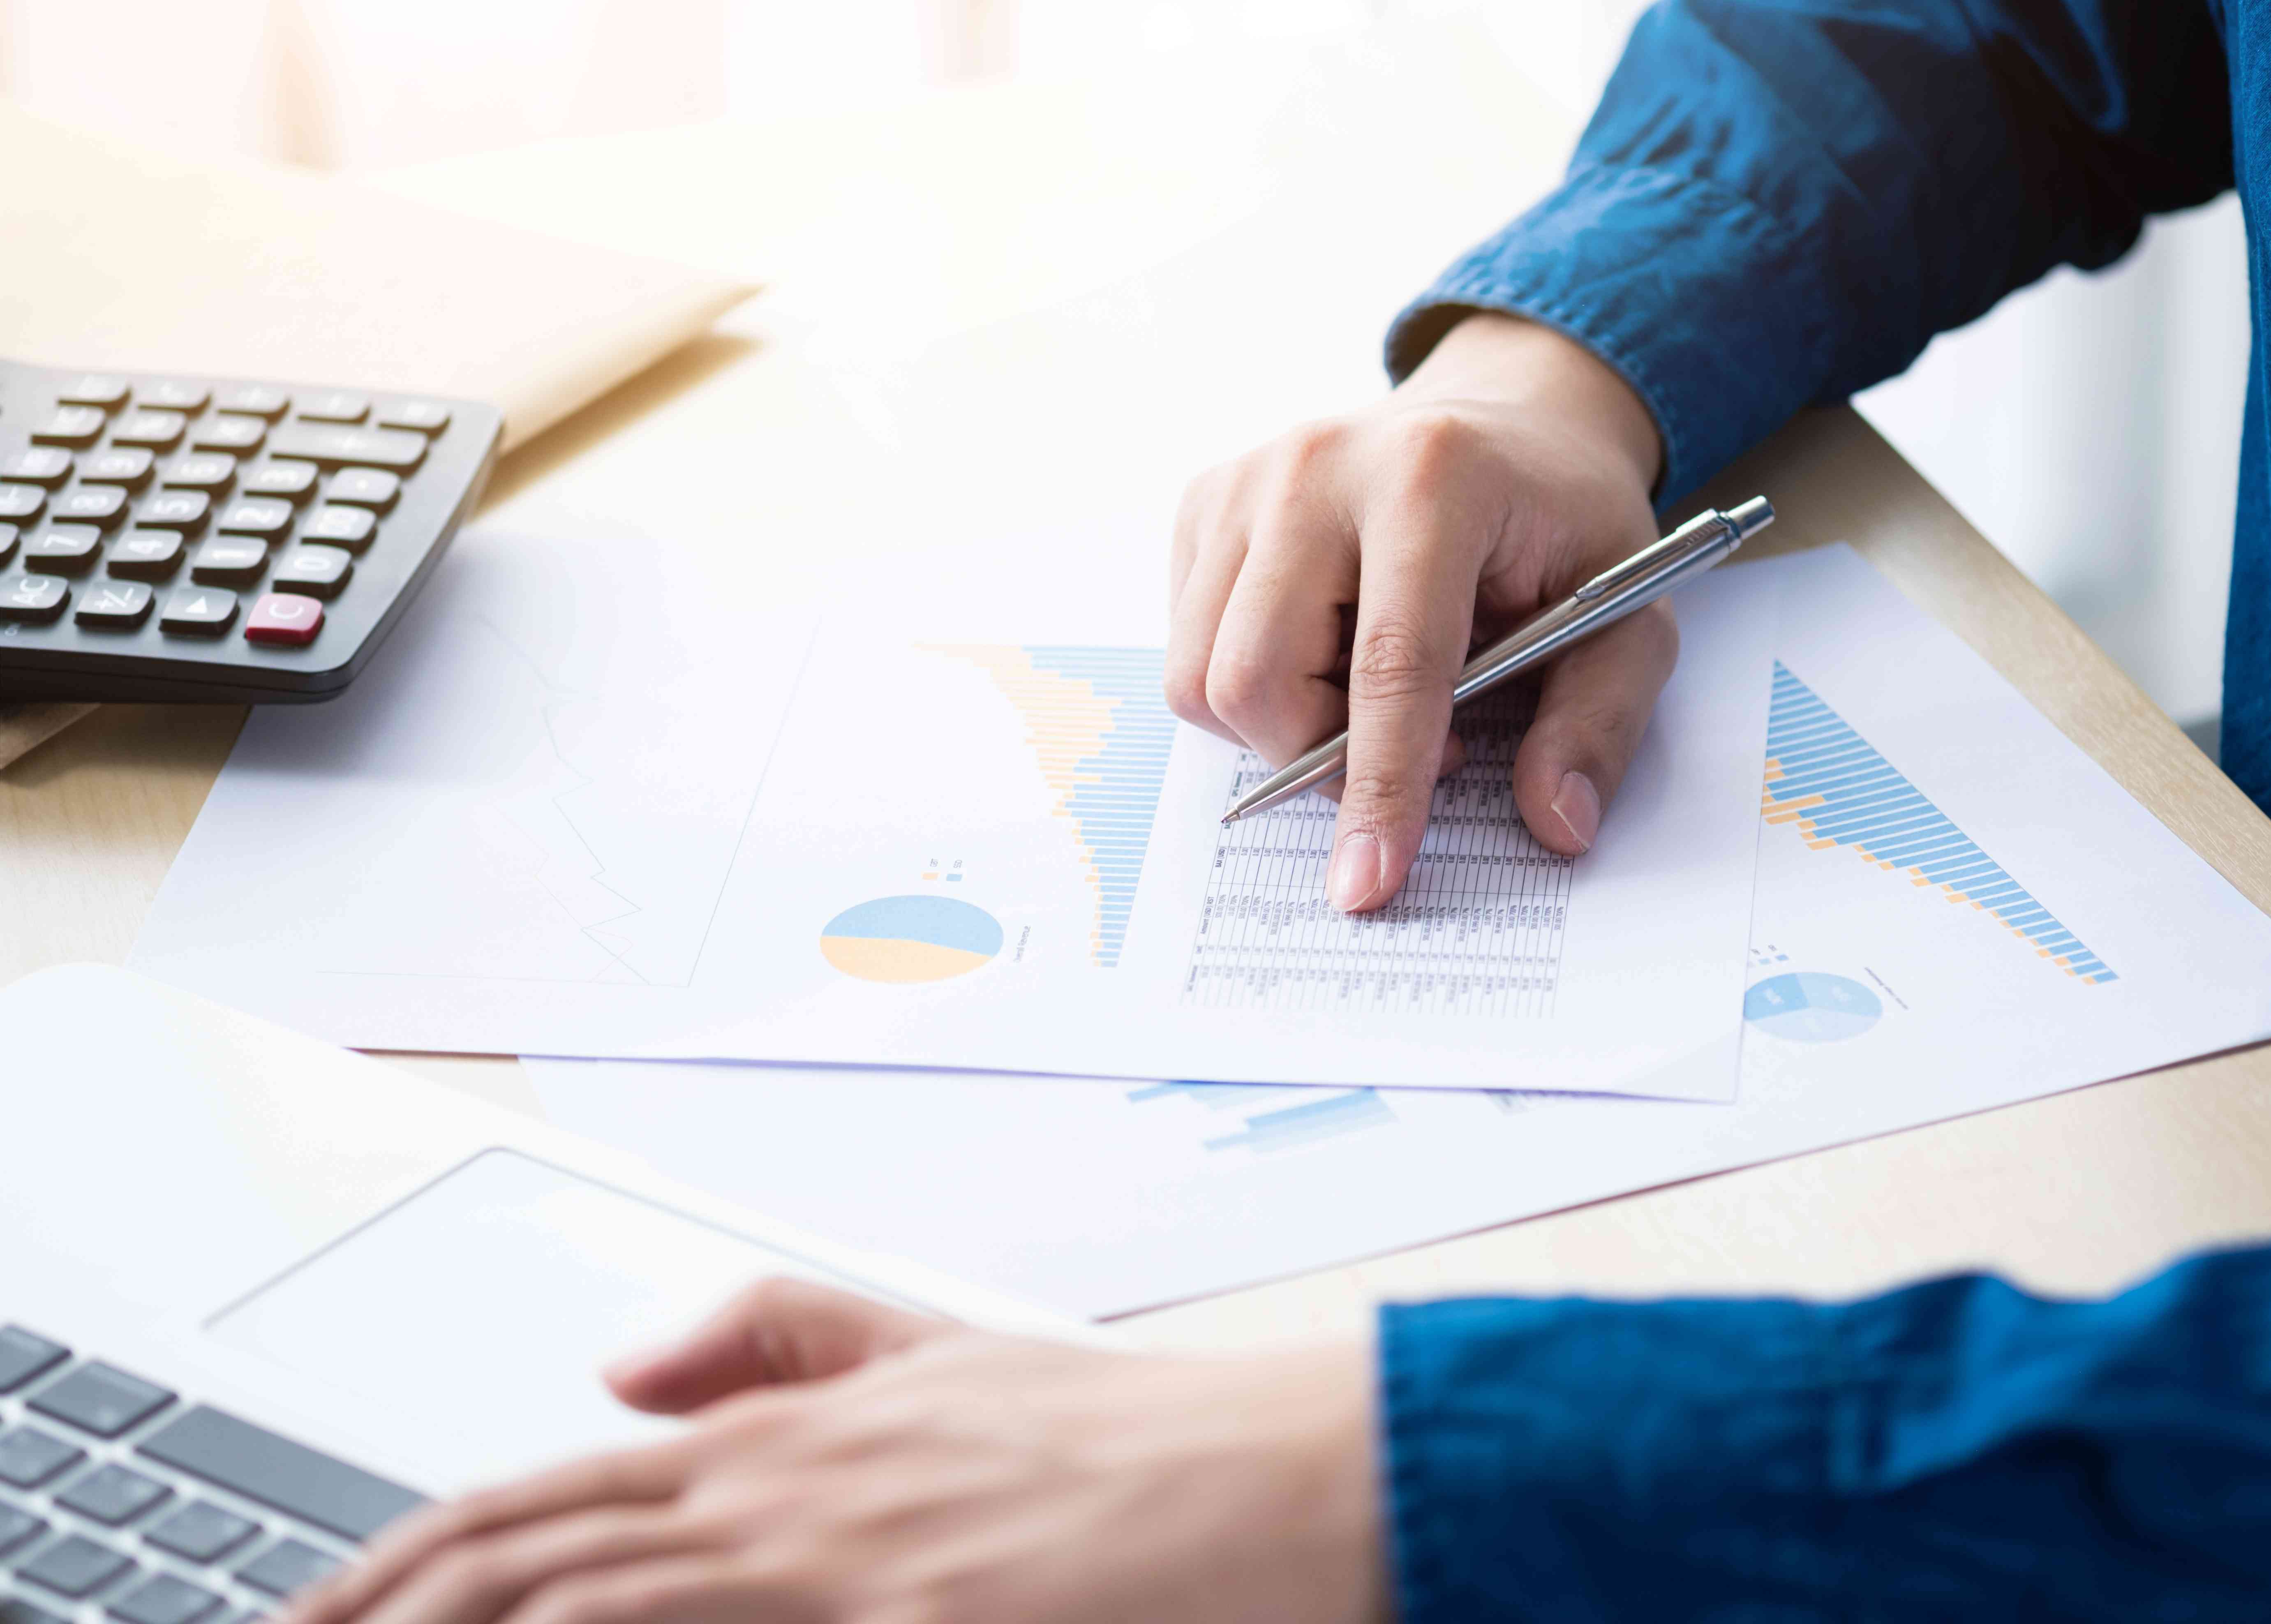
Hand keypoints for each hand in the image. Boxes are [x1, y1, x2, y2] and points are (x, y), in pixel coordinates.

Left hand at [284, 1279, 1385, 1623]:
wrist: (1278, 1472)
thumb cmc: (1122, 1437)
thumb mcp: (940, 1360)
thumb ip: (784, 1341)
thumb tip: (622, 1359)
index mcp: (788, 1440)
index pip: (543, 1496)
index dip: (409, 1559)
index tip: (324, 1606)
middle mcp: (790, 1503)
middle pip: (531, 1560)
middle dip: (391, 1610)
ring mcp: (845, 1573)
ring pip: (594, 1606)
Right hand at [1169, 311, 1675, 911]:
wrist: (1506, 419)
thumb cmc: (1563, 522)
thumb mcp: (1629, 614)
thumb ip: (1599, 721)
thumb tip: (1556, 824)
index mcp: (1433, 478)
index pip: (1388, 665)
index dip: (1379, 789)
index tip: (1368, 884)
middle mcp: (1317, 467)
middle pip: (1255, 678)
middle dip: (1318, 756)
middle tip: (1411, 743)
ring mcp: (1246, 481)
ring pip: (1200, 675)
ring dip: (1284, 723)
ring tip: (1366, 689)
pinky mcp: (1205, 503)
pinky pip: (1186, 646)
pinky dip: (1252, 682)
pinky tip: (1325, 646)